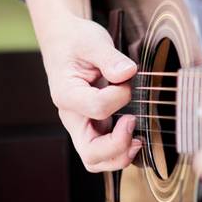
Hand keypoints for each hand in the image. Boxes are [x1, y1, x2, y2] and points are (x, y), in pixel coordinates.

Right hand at [14, 0, 142, 172]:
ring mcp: (82, 125)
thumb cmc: (75, 41)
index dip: (119, 97)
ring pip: (96, 160)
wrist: (64, 41)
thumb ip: (109, 57)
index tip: (127, 79)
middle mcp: (72, 116)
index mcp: (67, 95)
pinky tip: (135, 137)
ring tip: (137, 139)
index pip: (96, 108)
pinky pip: (104, 153)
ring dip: (120, 156)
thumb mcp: (91, 40)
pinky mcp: (93, 127)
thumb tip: (128, 73)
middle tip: (133, 121)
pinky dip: (120, 152)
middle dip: (118, 145)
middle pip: (91, 153)